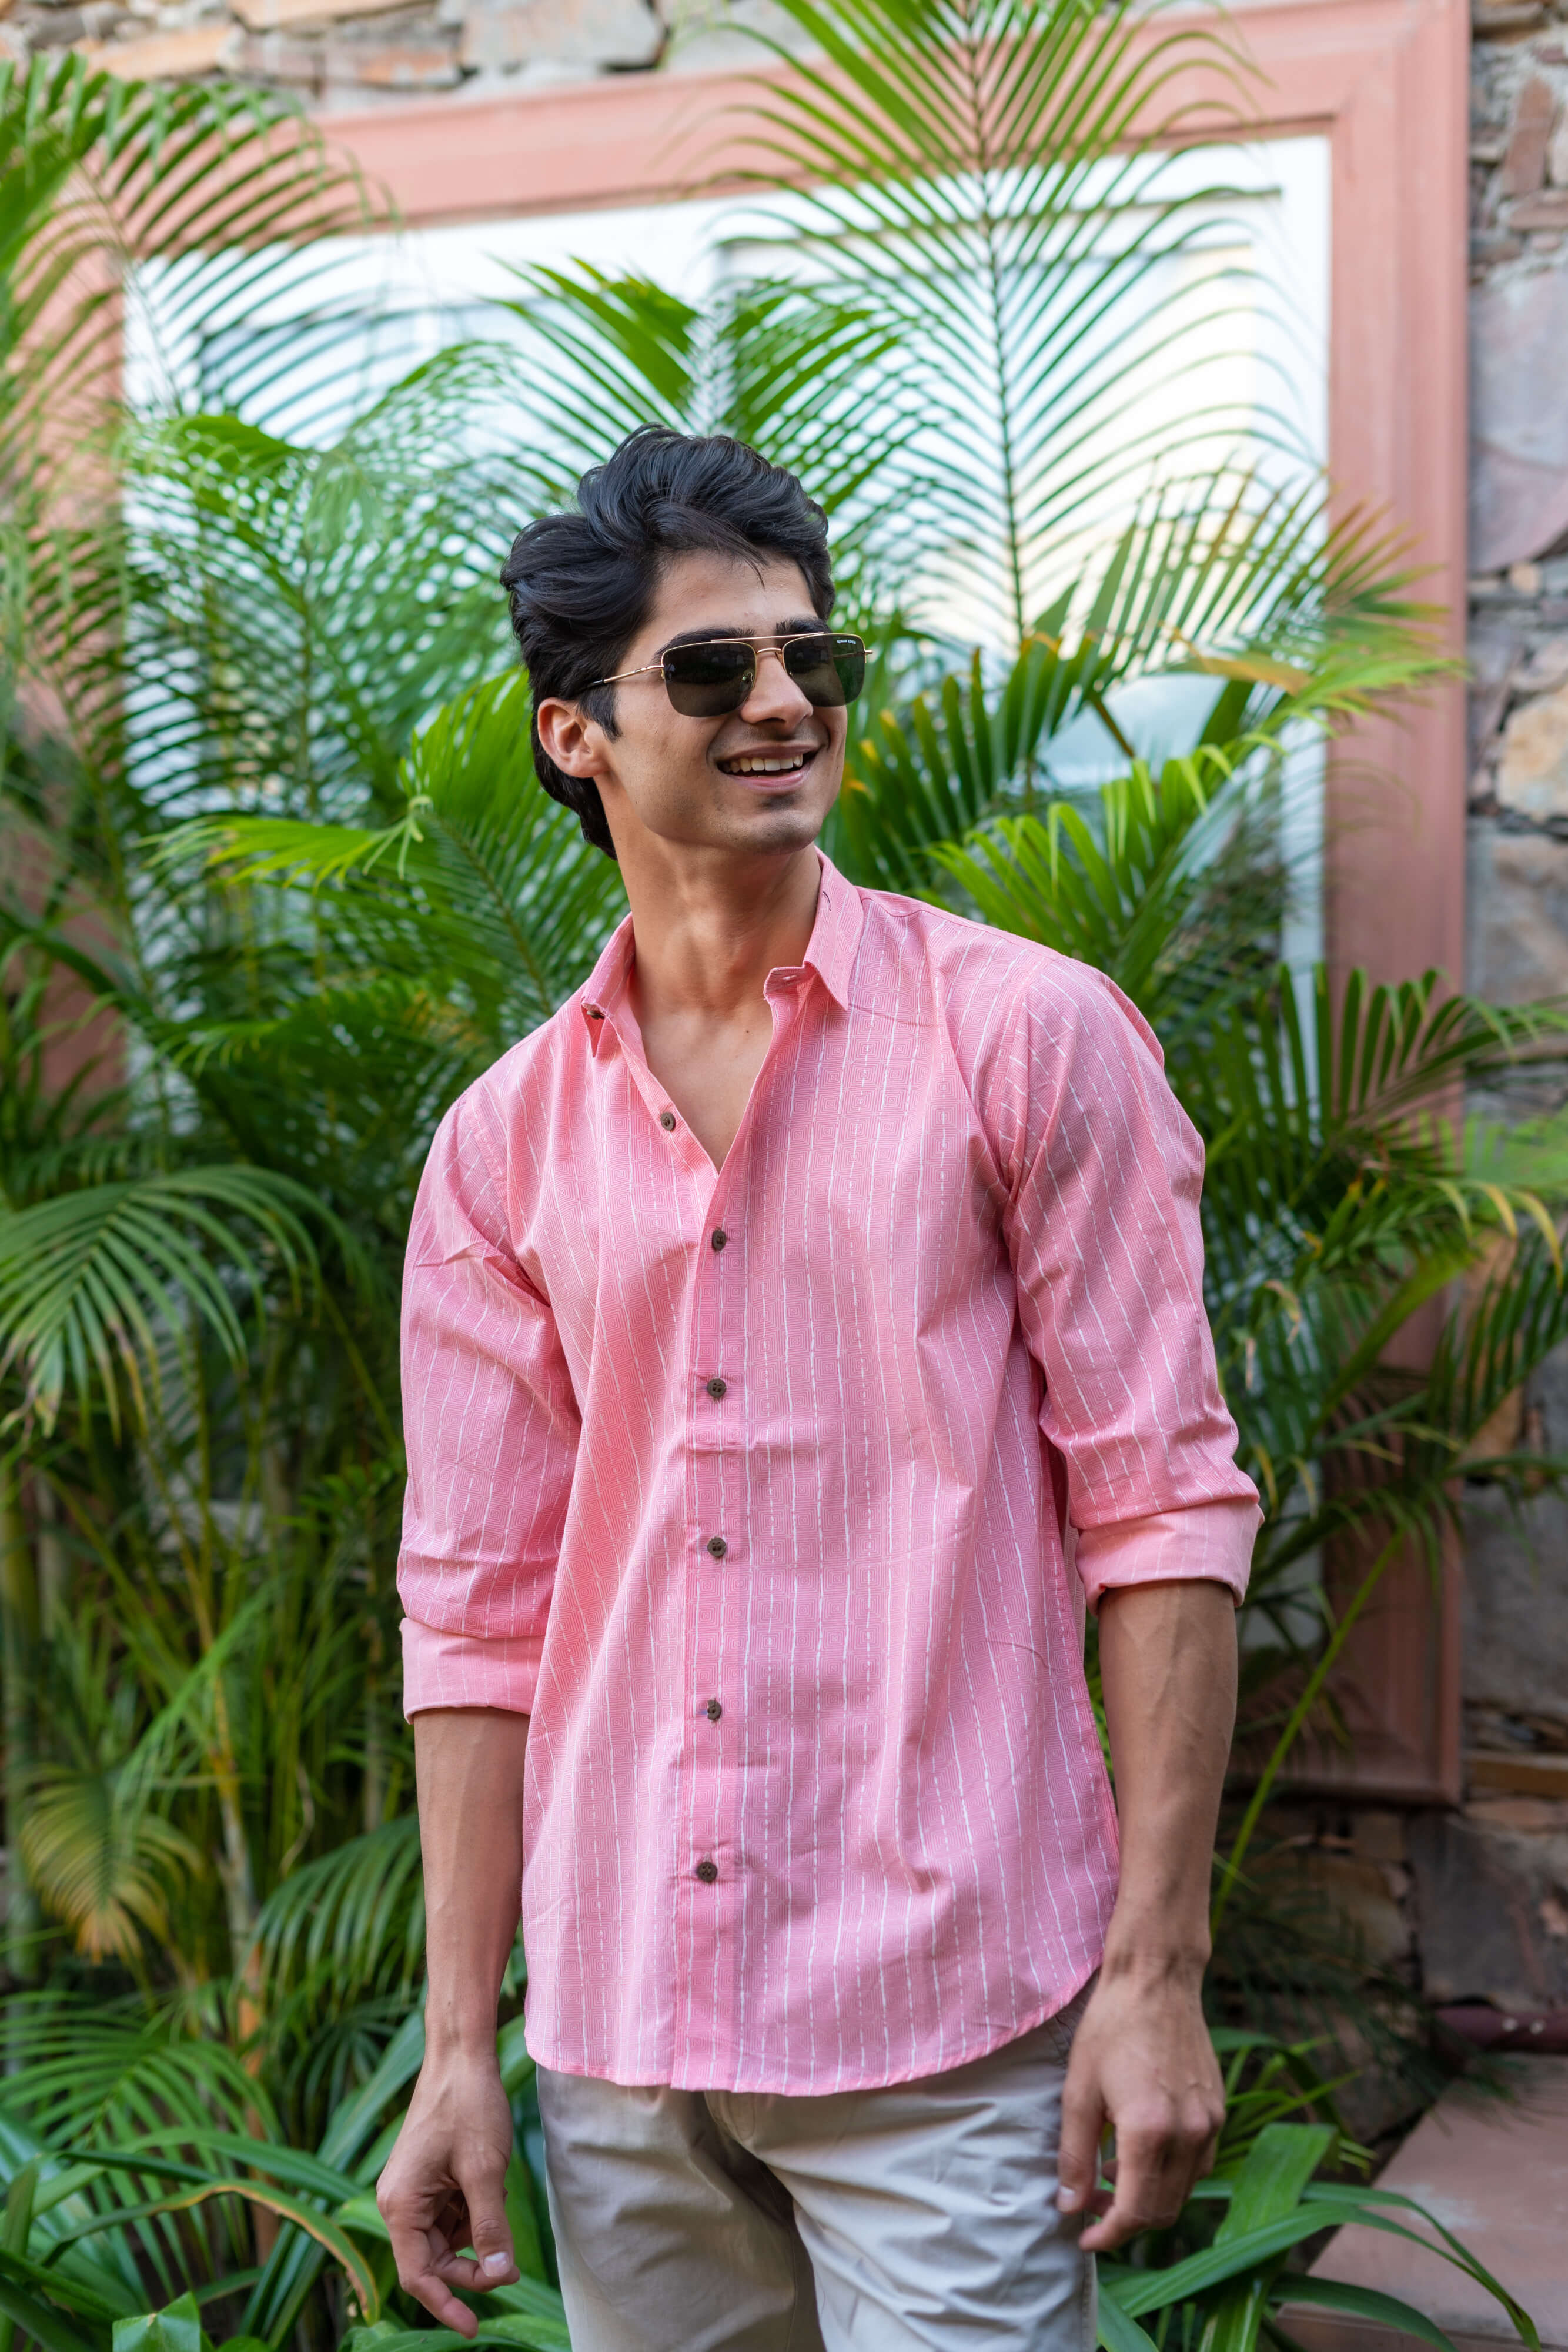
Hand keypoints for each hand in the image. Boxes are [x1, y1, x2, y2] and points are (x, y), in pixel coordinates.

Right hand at [377, 2047, 521, 2334]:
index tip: (473, 2329)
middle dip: (473, 2265)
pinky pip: (454, 2214)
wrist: (462, 2055)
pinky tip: (492, 2183)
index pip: (419, 2275)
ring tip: (499, 2197)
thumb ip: (490, 2227)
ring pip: (448, 2238)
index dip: (446, 2305)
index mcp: (401, 2205)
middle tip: (511, 2267)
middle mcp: (401, 2202)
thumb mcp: (485, 2172)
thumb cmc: (468, 2106)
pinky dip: (477, 2210)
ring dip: (478, 2232)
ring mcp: (416, 2190)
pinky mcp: (432, 2179)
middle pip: (436, 2260)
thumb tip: (499, 2275)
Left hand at [1055, 1968, 1224, 2251]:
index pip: (1135, 2212)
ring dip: (1148, 2199)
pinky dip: (1170, 2175)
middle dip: (1124, 2220)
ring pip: (1183, 2192)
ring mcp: (1209, 2124)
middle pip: (1162, 2211)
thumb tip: (1069, 2206)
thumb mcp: (1079, 2090)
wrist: (1155, 1979)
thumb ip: (1075, 2155)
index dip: (1108, 2235)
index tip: (1084, 2239)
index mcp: (1149, 2132)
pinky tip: (1140, 2153)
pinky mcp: (1217, 2111)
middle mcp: (1188, 2134)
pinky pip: (1198, 2164)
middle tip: (1089, 2205)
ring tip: (1109, 2175)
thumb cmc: (1110, 2028)